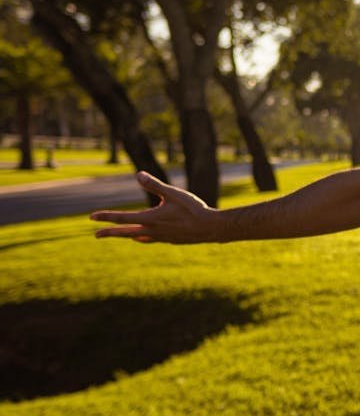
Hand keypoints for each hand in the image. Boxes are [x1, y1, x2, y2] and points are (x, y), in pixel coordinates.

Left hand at [90, 172, 220, 243]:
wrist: (211, 228)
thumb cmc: (193, 209)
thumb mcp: (173, 194)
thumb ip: (155, 185)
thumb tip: (139, 174)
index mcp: (150, 218)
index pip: (122, 218)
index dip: (106, 217)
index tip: (92, 218)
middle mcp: (152, 230)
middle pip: (125, 232)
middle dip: (110, 233)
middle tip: (96, 235)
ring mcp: (161, 237)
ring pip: (138, 237)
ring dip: (126, 236)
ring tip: (121, 235)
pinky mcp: (170, 240)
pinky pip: (151, 239)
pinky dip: (142, 238)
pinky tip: (143, 238)